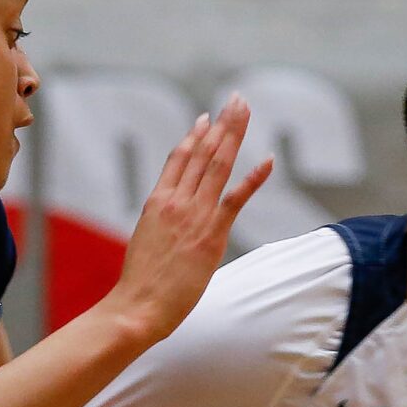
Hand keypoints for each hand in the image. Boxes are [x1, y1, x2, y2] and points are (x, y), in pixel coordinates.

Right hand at [103, 96, 270, 341]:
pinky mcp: (212, 234)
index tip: (207, 117)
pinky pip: (236, 199)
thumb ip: (163, 224)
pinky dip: (253, 178)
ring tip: (245, 111)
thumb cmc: (141, 283)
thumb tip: (171, 222)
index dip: (195, 135)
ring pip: (218, 165)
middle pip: (203, 152)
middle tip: (236, 100)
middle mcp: (176, 201)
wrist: (138, 306)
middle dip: (222, 124)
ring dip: (234, 135)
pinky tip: (268, 160)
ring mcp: (194, 215)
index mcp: (157, 201)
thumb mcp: (147, 241)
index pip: (179, 158)